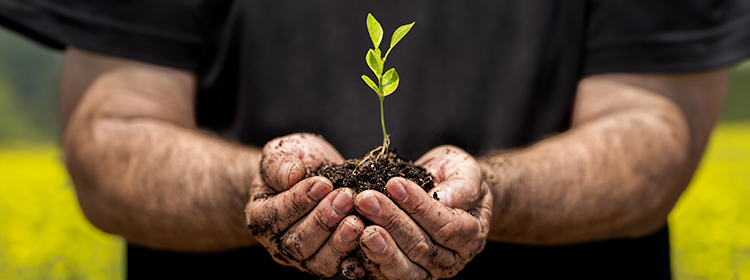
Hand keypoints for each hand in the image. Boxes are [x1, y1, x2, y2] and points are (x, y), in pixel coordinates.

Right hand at [244, 133, 365, 277]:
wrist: (316, 175)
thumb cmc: (297, 162)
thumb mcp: (283, 151)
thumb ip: (278, 162)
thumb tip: (290, 174)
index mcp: (261, 217)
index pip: (275, 216)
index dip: (299, 201)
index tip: (323, 183)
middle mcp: (280, 244)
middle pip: (297, 244)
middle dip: (323, 220)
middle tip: (345, 198)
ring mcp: (306, 258)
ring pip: (319, 262)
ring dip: (340, 242)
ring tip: (357, 220)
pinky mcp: (333, 262)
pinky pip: (343, 269)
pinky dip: (356, 260)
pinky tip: (368, 244)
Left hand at [355, 145, 492, 278]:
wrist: (446, 190)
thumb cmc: (454, 177)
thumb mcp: (465, 170)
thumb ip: (462, 185)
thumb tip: (444, 198)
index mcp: (470, 235)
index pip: (446, 226)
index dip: (419, 207)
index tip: (394, 184)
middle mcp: (451, 260)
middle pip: (421, 247)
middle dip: (391, 221)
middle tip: (366, 199)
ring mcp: (427, 271)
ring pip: (404, 268)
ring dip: (379, 247)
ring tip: (359, 226)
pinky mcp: (403, 273)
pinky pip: (384, 275)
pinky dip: (365, 265)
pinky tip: (350, 249)